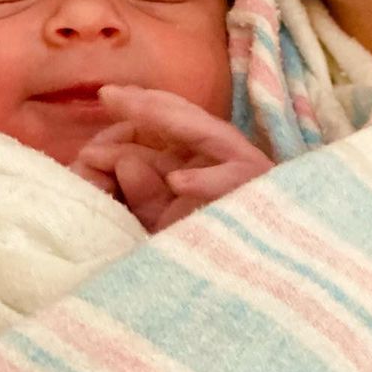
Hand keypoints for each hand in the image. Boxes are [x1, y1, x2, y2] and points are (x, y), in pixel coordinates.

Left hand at [71, 87, 273, 232]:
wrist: (262, 278)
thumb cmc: (207, 245)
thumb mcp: (163, 216)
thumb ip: (140, 191)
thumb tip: (115, 160)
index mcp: (205, 155)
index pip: (172, 123)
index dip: (141, 108)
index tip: (109, 97)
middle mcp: (226, 154)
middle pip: (186, 119)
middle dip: (148, 104)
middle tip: (109, 94)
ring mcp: (245, 170)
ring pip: (207, 135)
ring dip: (170, 122)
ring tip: (135, 109)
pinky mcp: (258, 193)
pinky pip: (229, 184)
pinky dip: (205, 182)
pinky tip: (178, 181)